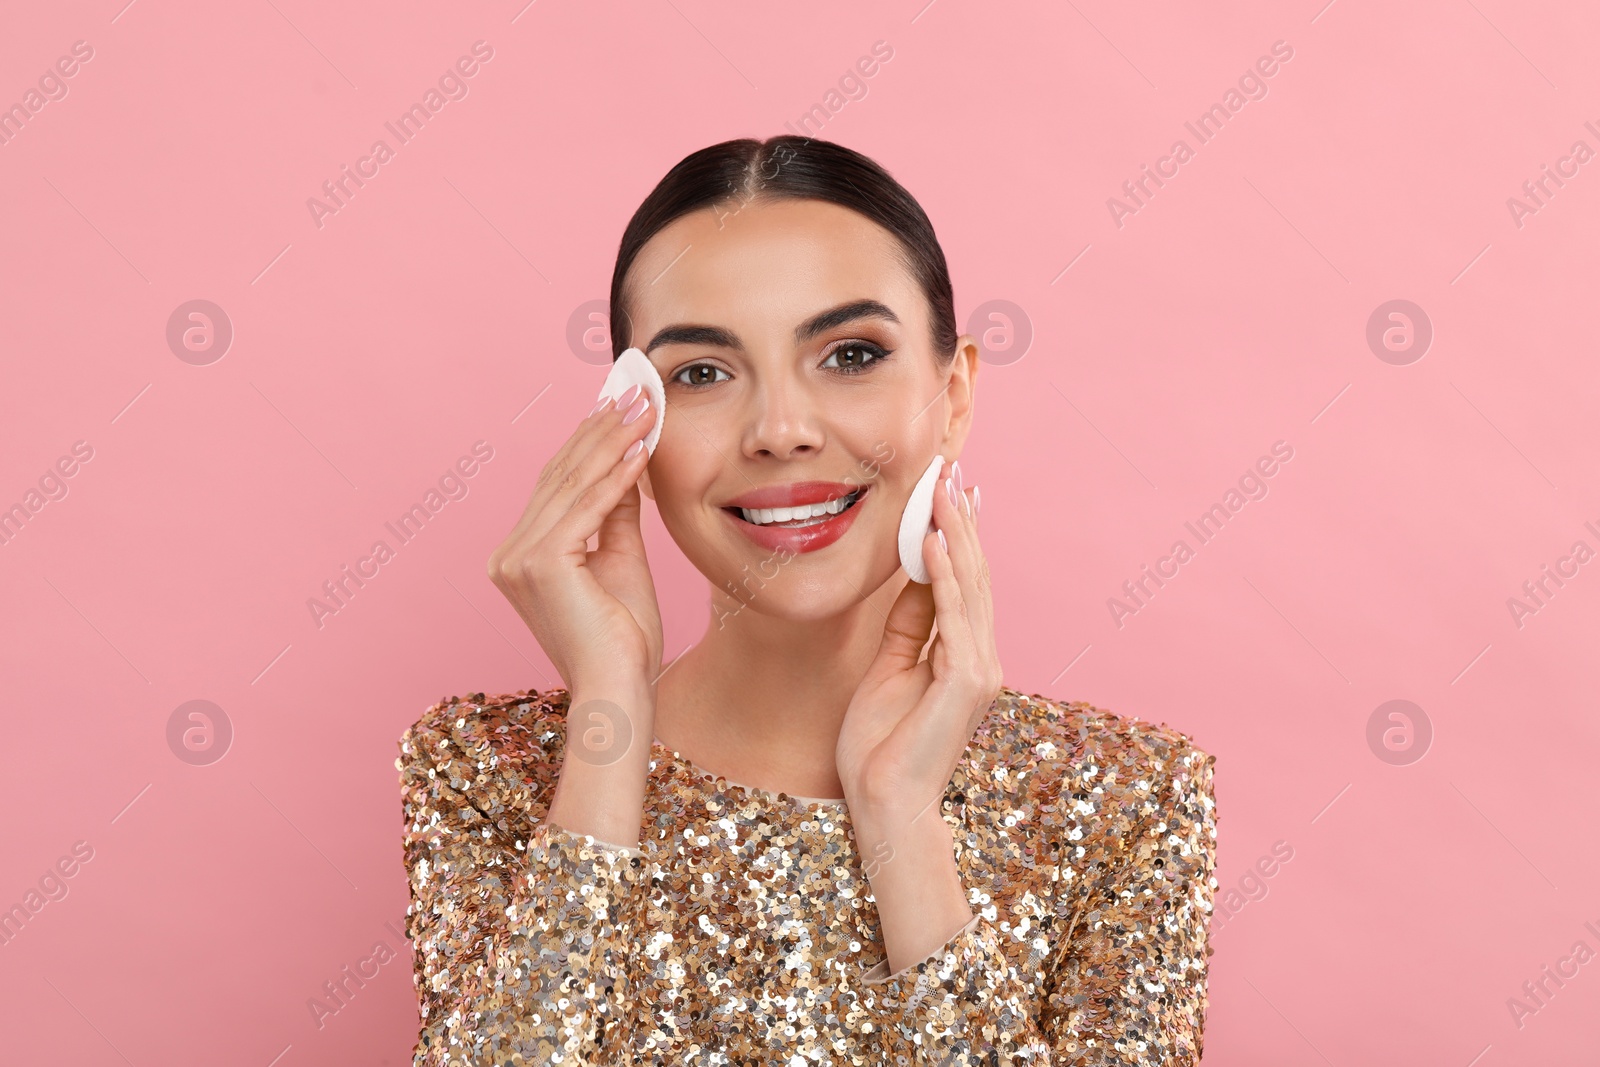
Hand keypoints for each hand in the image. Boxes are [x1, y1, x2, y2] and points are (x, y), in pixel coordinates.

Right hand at [487, 386, 663, 691]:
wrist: (619, 690)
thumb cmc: (624, 641)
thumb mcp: (620, 560)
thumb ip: (615, 513)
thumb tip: (626, 462)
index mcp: (519, 556)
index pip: (557, 485)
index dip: (589, 441)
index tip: (620, 404)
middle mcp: (507, 554)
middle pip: (560, 476)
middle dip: (601, 428)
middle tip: (634, 389)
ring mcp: (517, 558)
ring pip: (573, 484)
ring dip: (613, 440)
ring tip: (645, 405)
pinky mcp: (540, 563)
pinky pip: (587, 506)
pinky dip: (616, 474)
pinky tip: (642, 446)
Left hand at [835, 458, 1000, 825]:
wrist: (885, 805)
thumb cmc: (879, 747)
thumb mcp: (890, 669)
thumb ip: (909, 625)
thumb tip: (914, 576)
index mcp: (964, 657)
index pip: (963, 583)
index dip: (957, 535)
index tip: (948, 491)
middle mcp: (981, 658)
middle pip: (972, 575)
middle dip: (960, 520)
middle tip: (950, 471)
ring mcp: (980, 669)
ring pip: (969, 586)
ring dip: (955, 533)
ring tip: (942, 488)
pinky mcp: (968, 681)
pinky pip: (955, 615)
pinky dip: (944, 575)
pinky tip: (934, 540)